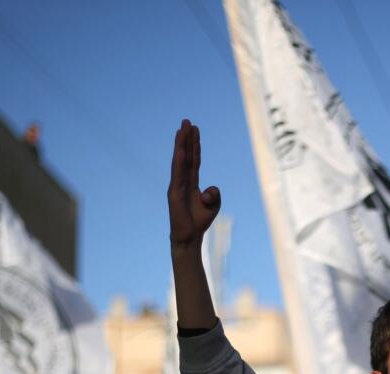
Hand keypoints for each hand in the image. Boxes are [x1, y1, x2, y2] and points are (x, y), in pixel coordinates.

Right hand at [168, 120, 220, 245]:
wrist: (189, 237)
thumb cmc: (200, 221)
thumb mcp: (213, 205)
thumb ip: (215, 193)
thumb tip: (210, 188)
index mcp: (192, 182)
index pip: (194, 159)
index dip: (195, 145)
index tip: (195, 129)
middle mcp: (182, 180)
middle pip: (186, 155)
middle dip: (187, 138)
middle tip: (187, 121)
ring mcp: (177, 184)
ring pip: (180, 159)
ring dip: (181, 143)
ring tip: (182, 128)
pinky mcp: (174, 191)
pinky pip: (178, 171)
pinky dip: (179, 158)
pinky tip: (180, 147)